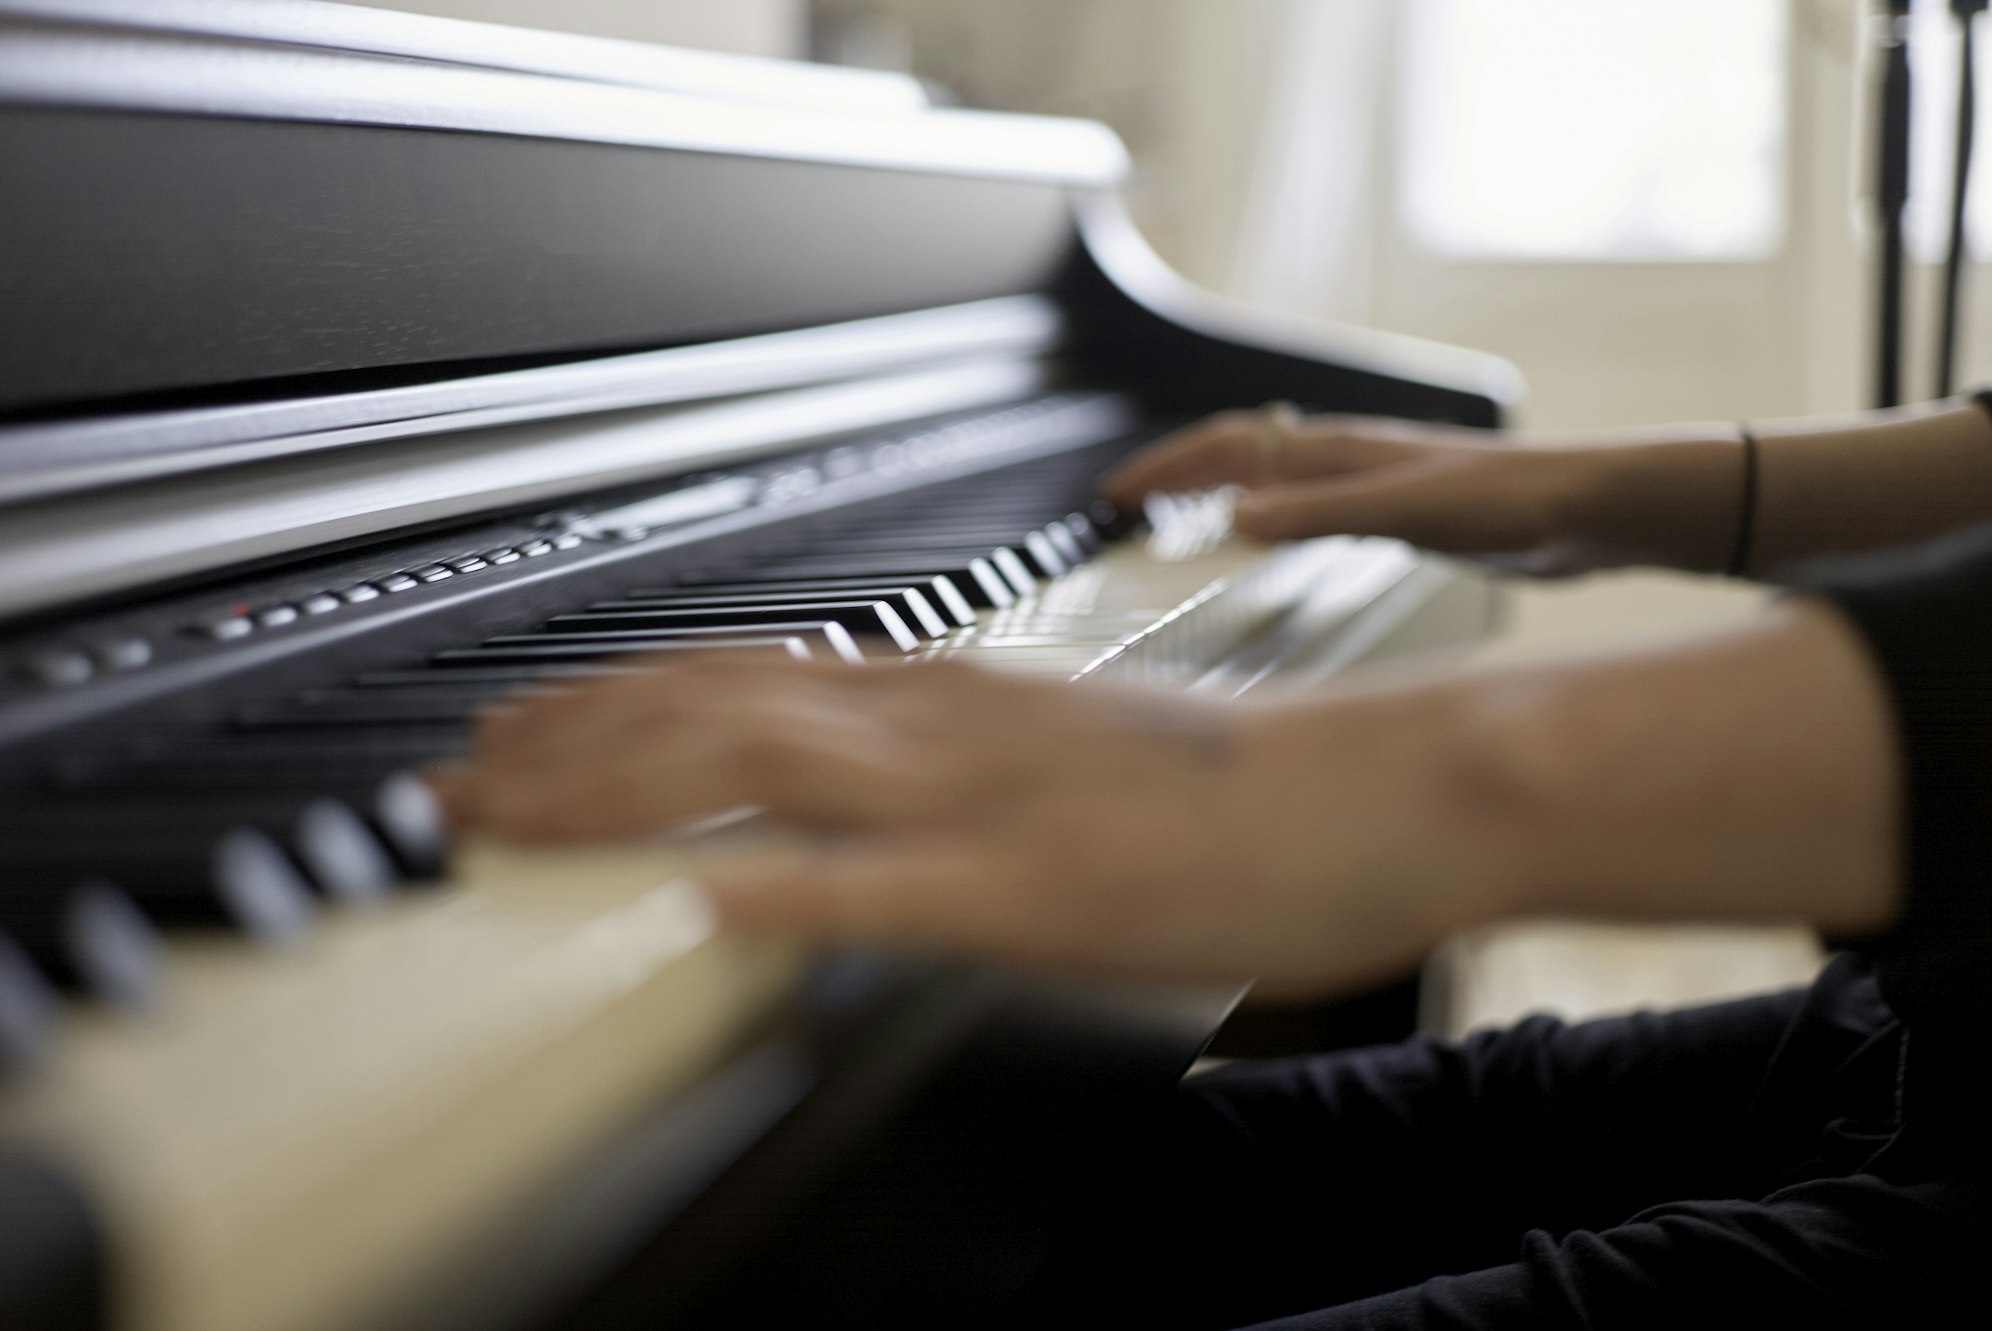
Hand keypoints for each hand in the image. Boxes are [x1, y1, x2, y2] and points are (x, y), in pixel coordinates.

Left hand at [434, 655, 1516, 996]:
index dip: (610, 707)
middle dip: (564, 747)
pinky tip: (698, 906)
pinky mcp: (1038, 889)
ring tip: (508, 820)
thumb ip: (949, 756)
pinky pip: (890, 886)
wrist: (1368, 790)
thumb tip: (848, 792)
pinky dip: (785, 890)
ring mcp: (982, 803)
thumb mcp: (1062, 748)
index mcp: (952, 697)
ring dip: (621, 794)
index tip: (517, 737)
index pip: (744, 680)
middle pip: (714, 713)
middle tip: (456, 782)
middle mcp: (943, 725)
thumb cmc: (1235, 781)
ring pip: (765, 775)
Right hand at [1103, 410, 1744, 574]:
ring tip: (1174, 516)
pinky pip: (1306, 506)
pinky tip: (1270, 541)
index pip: (1229, 448)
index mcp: (1338, 451)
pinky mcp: (1400, 513)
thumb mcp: (1405, 513)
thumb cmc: (1512, 500)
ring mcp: (1372, 483)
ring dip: (1215, 490)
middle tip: (1123, 503)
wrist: (1591, 509)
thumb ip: (1320, 516)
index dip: (1167, 467)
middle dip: (1176, 473)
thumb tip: (1230, 521)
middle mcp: (1347, 459)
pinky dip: (1264, 516)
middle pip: (1240, 454)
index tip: (1115, 493)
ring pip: (1271, 478)